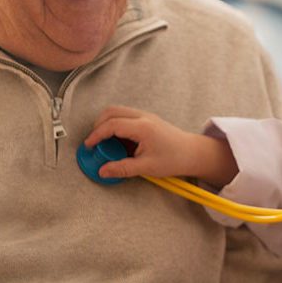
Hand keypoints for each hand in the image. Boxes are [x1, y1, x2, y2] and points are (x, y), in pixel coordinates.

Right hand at [83, 106, 238, 187]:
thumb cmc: (173, 159)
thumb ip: (122, 168)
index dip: (96, 135)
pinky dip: (116, 125)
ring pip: (118, 111)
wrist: (193, 153)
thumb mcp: (146, 167)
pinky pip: (126, 116)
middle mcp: (143, 116)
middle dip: (98, 125)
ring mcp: (146, 116)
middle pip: (112, 111)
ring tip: (104, 143)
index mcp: (142, 127)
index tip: (88, 146)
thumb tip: (102, 171)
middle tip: (93, 142)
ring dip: (107, 124)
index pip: (112, 124)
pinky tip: (118, 142)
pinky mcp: (147, 119)